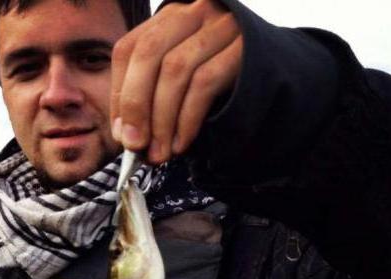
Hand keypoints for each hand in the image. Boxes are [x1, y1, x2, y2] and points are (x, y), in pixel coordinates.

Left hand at [110, 0, 241, 163]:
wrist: (270, 73)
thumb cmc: (213, 81)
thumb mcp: (175, 83)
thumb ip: (148, 100)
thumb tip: (126, 136)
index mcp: (166, 20)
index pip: (129, 50)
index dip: (119, 94)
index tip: (122, 134)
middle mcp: (192, 13)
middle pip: (149, 54)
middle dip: (136, 106)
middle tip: (135, 145)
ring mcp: (219, 27)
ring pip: (176, 70)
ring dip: (162, 120)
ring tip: (160, 152)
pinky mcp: (243, 49)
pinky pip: (205, 84)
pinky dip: (187, 119)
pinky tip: (181, 143)